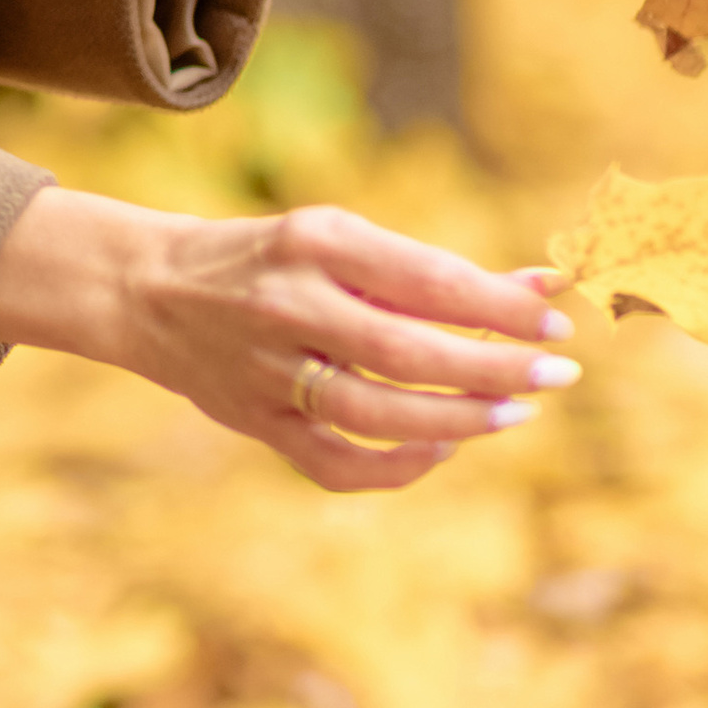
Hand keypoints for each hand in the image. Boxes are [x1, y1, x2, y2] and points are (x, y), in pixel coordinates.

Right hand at [0, 187, 577, 492]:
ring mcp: (267, 370)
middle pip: (406, 351)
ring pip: (375, 414)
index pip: (425, 279)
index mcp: (314, 242)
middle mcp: (288, 305)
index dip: (499, 305)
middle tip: (557, 374)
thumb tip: (540, 285)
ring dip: (457, 419)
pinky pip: (337, 464)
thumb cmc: (274, 259)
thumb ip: (432, 270)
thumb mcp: (341, 240)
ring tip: (514, 413)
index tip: (556, 319)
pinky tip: (443, 449)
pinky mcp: (256, 422)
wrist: (151, 290)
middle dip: (492, 367)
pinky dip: (398, 467)